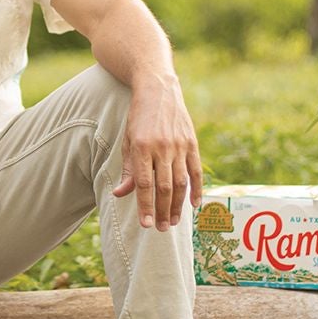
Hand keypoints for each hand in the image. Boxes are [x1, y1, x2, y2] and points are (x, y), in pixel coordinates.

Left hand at [111, 73, 202, 231]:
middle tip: (161, 229)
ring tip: (174, 222)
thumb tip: (120, 195)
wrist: (158, 89)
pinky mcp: (192, 142)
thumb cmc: (138, 118)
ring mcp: (179, 145)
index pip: (143, 184)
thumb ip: (127, 169)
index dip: (145, 206)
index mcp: (141, 147)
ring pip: (181, 182)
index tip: (146, 225)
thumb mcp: (127, 140)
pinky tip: (194, 205)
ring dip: (178, 205)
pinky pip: (196, 170)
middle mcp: (161, 147)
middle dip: (162, 211)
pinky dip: (197, 189)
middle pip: (164, 187)